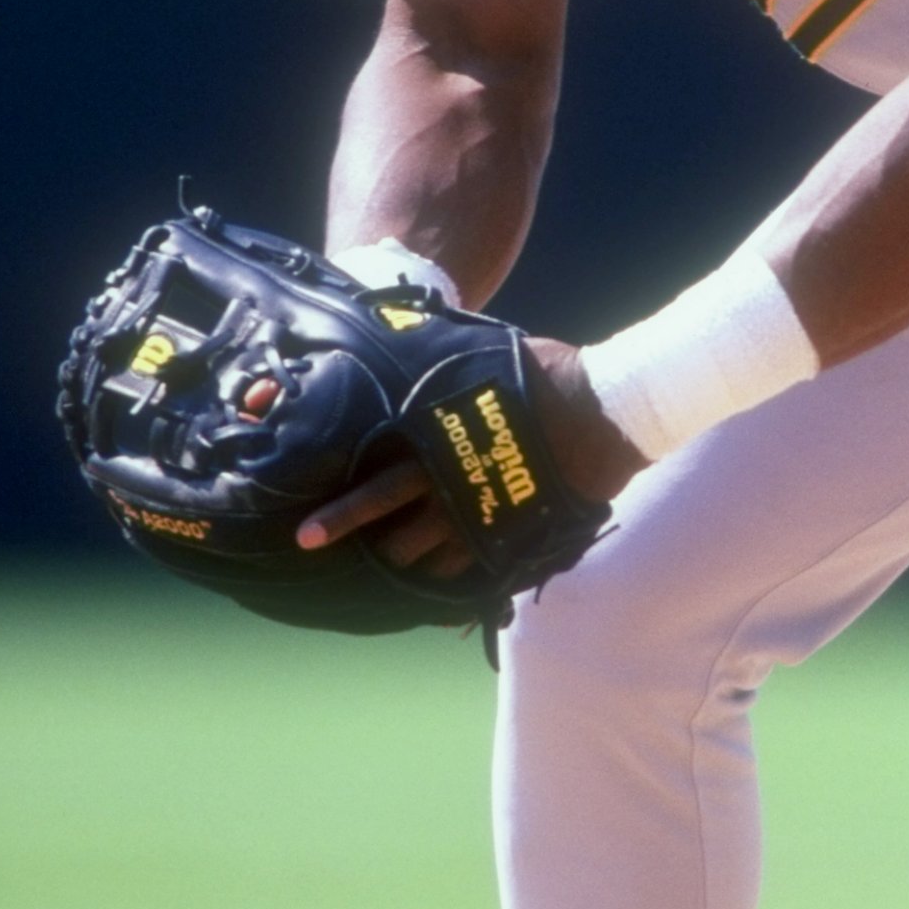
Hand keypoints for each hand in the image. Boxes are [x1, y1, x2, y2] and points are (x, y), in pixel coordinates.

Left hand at [294, 338, 646, 568]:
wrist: (602, 410)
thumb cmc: (540, 374)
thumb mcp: (478, 354)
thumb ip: (437, 357)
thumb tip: (402, 323)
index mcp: (436, 449)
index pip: (375, 489)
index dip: (339, 515)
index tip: (306, 535)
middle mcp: (453, 493)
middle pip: (396, 540)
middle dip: (368, 550)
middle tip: (348, 562)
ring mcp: (485, 520)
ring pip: (431, 561)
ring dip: (408, 566)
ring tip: (393, 565)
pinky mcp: (516, 536)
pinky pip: (476, 573)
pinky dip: (453, 580)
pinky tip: (442, 585)